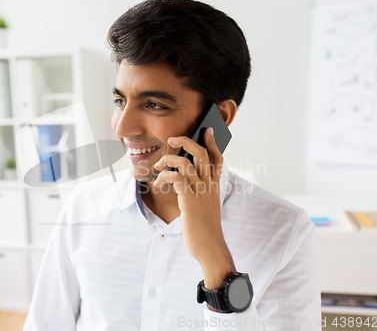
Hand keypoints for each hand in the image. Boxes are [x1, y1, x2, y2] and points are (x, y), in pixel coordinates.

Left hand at [153, 127, 235, 288]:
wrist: (209, 247)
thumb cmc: (205, 228)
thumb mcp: (206, 207)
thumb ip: (201, 192)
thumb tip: (186, 182)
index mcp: (214, 186)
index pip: (218, 158)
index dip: (213, 143)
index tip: (207, 131)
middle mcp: (209, 185)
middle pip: (201, 153)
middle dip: (186, 141)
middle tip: (172, 139)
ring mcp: (200, 191)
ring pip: (185, 162)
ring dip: (168, 160)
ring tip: (158, 167)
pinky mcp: (189, 200)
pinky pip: (176, 177)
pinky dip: (164, 176)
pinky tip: (159, 185)